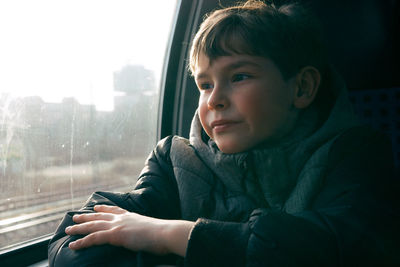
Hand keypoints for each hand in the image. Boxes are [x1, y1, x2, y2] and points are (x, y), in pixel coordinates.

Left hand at [65, 205, 193, 256]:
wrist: (165, 233)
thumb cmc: (163, 234)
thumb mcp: (151, 229)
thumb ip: (144, 230)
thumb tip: (147, 235)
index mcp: (131, 216)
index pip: (115, 210)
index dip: (104, 209)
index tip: (96, 207)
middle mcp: (123, 218)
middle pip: (99, 216)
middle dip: (86, 217)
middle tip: (74, 216)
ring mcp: (118, 225)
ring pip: (93, 226)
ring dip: (79, 228)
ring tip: (68, 229)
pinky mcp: (115, 235)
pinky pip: (94, 238)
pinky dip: (82, 242)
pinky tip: (73, 245)